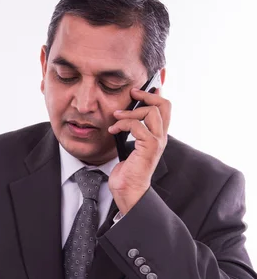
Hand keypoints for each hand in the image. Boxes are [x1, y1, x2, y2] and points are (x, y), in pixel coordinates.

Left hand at [108, 87, 170, 213]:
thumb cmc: (128, 172)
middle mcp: (161, 137)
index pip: (165, 108)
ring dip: (131, 111)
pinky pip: (137, 125)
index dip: (157, 94)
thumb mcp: (129, 146)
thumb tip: (123, 115)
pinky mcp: (149, 146)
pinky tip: (113, 129)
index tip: (143, 88)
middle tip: (132, 93)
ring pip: (151, 112)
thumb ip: (132, 131)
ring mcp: (157, 142)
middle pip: (164, 105)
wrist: (128, 190)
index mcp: (158, 136)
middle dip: (147, 95)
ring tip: (117, 117)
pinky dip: (123, 123)